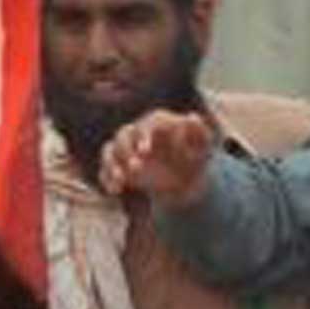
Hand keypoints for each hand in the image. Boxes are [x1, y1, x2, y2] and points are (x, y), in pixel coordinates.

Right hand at [98, 109, 216, 206]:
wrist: (185, 178)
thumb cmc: (196, 156)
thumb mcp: (203, 146)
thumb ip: (200, 131)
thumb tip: (193, 117)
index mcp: (159, 123)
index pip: (148, 124)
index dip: (143, 135)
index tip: (144, 151)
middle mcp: (139, 132)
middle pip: (124, 134)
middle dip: (126, 150)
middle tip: (136, 168)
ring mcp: (127, 148)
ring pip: (110, 149)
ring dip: (111, 164)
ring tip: (120, 182)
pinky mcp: (119, 165)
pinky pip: (105, 168)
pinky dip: (107, 178)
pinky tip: (113, 191)